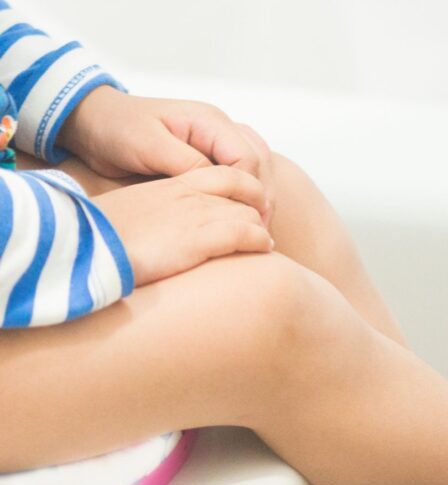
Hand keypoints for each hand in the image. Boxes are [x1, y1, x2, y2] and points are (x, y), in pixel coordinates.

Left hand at [58, 86, 275, 224]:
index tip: (248, 220)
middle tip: (260, 230)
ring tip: (257, 226)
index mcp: (209, 121)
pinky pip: (240, 173)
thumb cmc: (117, 129)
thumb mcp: (148, 146)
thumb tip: (221, 185)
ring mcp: (217, 141)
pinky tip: (242, 214)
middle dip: (263, 197)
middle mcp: (220, 129)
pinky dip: (246, 193)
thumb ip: (187, 163)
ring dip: (259, 196)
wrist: (94, 123)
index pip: (248, 158)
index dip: (252, 191)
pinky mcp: (209, 155)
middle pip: (261, 164)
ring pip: (258, 168)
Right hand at [91, 166, 273, 287]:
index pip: (224, 171)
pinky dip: (259, 240)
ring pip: (248, 208)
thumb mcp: (137, 209)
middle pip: (244, 182)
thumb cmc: (100, 230)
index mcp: (172, 180)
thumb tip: (176, 224)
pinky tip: (264, 248)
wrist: (78, 243)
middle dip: (261, 201)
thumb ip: (164, 207)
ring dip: (262, 223)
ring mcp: (194, 211)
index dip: (245, 186)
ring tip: (267, 239)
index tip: (252, 205)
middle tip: (265, 222)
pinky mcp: (197, 236)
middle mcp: (188, 190)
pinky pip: (243, 233)